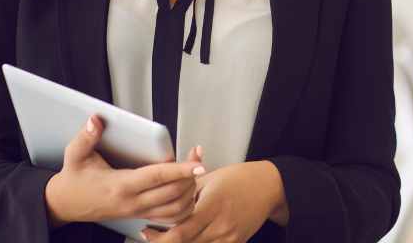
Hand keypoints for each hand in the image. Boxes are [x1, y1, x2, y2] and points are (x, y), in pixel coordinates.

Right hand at [44, 114, 205, 228]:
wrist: (64, 205)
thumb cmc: (73, 180)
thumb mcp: (75, 155)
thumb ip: (86, 137)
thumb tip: (96, 120)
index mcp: (120, 186)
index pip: (157, 177)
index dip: (180, 170)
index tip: (198, 164)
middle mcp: (132, 202)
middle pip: (172, 194)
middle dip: (190, 177)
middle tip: (199, 156)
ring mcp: (137, 211)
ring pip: (174, 209)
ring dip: (189, 191)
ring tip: (195, 170)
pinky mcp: (139, 215)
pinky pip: (168, 217)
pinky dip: (183, 206)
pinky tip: (187, 190)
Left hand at [142, 161, 285, 242]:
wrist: (267, 187)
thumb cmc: (238, 177)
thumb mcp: (211, 177)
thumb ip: (187, 183)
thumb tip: (165, 178)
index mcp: (212, 206)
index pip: (181, 231)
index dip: (160, 237)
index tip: (145, 230)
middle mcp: (220, 226)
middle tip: (148, 235)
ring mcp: (228, 239)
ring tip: (165, 238)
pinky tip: (188, 239)